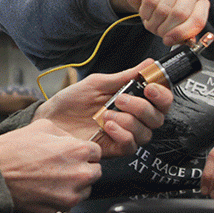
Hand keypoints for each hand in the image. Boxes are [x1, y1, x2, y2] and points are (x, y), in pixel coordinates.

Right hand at [0, 119, 101, 212]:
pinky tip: (44, 188)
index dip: (84, 151)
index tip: (74, 153)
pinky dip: (59, 197)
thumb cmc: (12, 150)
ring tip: (51, 177)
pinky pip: (67, 203)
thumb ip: (65, 134)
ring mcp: (69, 196)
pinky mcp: (58, 210)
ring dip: (74, 184)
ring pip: (84, 190)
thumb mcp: (42, 126)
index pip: (97, 153)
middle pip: (94, 172)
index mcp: (77, 151)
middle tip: (62, 165)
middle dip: (82, 168)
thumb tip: (72, 140)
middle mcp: (78, 175)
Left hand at [34, 59, 171, 157]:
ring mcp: (124, 134)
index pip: (160, 100)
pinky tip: (108, 126)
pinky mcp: (114, 148)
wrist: (51, 119)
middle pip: (158, 118)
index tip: (150, 87)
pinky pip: (130, 145)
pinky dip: (123, 134)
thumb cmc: (72, 101)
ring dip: (129, 121)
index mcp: (132, 100)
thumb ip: (125, 77)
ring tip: (108, 114)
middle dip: (143, 107)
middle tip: (121, 99)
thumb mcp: (98, 83)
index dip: (162, 94)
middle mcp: (132, 118)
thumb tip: (149, 64)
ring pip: (146, 133)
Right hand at [110, 0, 208, 45]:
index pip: (198, 20)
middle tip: (158, 32)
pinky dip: (145, 13)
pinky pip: (150, 1)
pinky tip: (145, 12)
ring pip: (163, 9)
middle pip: (180, 14)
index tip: (169, 41)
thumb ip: (183, 32)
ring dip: (153, 22)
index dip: (183, 34)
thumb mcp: (175, 21)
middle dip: (165, 29)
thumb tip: (187, 42)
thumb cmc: (161, 5)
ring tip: (150, 22)